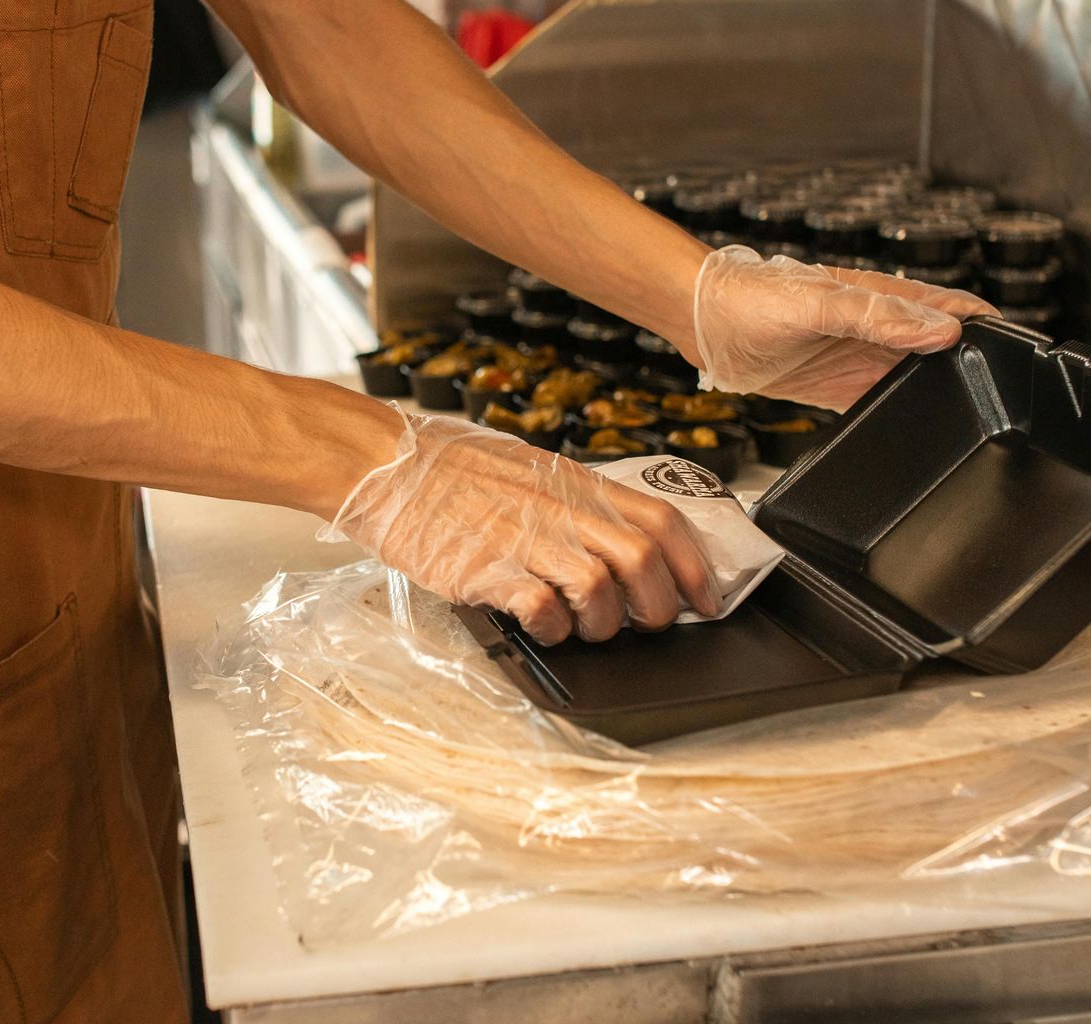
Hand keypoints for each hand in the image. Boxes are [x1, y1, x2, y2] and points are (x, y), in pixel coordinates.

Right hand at [319, 411, 721, 643]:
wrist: (384, 462)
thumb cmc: (445, 464)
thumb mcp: (525, 468)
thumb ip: (570, 500)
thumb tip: (613, 533)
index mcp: (574, 483)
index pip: (661, 520)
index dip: (695, 565)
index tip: (707, 597)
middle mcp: (559, 509)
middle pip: (643, 561)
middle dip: (658, 605)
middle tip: (648, 624)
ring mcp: (524, 539)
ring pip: (602, 591)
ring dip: (606, 623)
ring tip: (587, 628)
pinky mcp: (487, 570)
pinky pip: (543, 611)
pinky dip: (555, 629)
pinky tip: (542, 626)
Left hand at [693, 246, 995, 410]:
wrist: (704, 322)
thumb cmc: (753, 297)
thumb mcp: (821, 304)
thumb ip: (879, 317)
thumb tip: (940, 331)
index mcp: (886, 298)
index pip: (955, 311)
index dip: (990, 329)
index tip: (1022, 354)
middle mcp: (881, 329)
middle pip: (944, 351)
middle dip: (973, 370)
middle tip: (1003, 403)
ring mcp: (862, 359)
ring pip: (917, 380)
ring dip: (939, 395)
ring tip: (970, 423)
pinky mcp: (840, 387)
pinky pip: (881, 403)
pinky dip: (900, 416)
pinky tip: (912, 435)